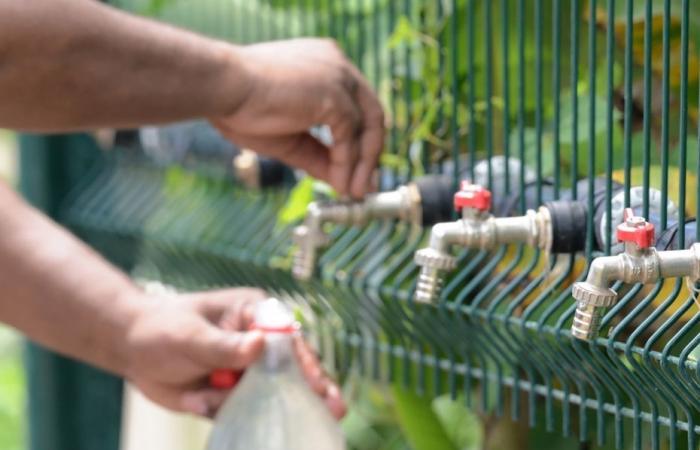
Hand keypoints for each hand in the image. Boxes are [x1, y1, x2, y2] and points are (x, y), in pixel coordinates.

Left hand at [124, 288, 345, 418]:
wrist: (132, 349)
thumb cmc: (162, 328)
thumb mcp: (190, 335)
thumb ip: (224, 345)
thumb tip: (259, 346)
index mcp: (254, 314)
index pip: (286, 338)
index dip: (304, 362)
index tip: (318, 385)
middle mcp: (257, 342)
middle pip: (291, 367)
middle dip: (313, 388)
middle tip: (335, 408)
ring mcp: (247, 370)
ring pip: (275, 393)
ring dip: (288, 409)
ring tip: (320, 424)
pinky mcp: (234, 394)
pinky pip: (251, 411)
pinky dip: (258, 422)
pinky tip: (275, 433)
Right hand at [213, 38, 384, 198]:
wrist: (220, 88)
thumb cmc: (240, 106)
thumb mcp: (290, 137)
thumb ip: (319, 155)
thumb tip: (342, 181)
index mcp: (325, 64)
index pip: (357, 105)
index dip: (360, 141)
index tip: (357, 171)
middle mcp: (337, 64)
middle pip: (371, 113)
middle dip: (370, 155)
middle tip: (364, 186)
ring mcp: (338, 76)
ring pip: (367, 126)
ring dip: (362, 164)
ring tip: (353, 191)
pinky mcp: (334, 94)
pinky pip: (350, 136)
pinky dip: (348, 163)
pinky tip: (340, 183)